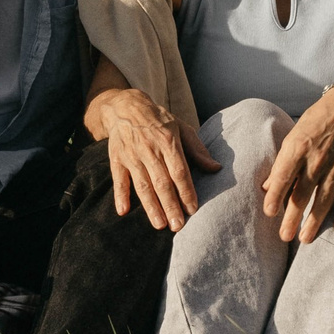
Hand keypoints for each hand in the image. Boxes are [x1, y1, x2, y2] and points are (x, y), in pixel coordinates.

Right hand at [96, 88, 215, 231]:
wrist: (126, 107)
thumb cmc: (159, 120)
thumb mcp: (181, 128)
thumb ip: (198, 150)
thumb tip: (216, 168)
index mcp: (168, 141)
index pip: (179, 171)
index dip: (186, 191)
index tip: (193, 210)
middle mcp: (150, 149)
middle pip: (162, 182)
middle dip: (170, 205)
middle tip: (178, 226)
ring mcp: (132, 155)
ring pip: (142, 185)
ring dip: (150, 206)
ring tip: (159, 225)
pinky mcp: (116, 159)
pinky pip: (119, 180)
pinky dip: (120, 195)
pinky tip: (123, 211)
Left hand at [263, 86, 333, 242]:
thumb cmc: (313, 123)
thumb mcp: (291, 137)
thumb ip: (281, 164)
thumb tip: (267, 188)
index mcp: (298, 148)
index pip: (283, 176)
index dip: (275, 196)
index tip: (269, 213)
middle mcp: (317, 159)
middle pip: (302, 194)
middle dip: (292, 217)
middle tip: (283, 237)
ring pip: (324, 200)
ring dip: (314, 221)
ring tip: (304, 239)